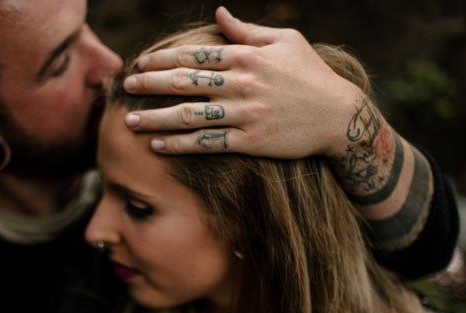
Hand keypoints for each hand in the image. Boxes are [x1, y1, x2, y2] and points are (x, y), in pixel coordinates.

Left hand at [122, 6, 360, 158]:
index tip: (141, 63)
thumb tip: (219, 11)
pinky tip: (158, 145)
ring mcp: (245, 114)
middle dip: (151, 85)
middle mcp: (242, 83)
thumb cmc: (311, 75)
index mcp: (247, 56)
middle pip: (185, 82)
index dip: (163, 58)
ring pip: (189, 115)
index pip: (195, 54)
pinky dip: (179, 145)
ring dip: (155, 118)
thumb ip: (248, 30)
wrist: (339, 117)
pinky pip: (206, 143)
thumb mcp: (286, 40)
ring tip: (130, 120)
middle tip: (126, 88)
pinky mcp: (250, 142)